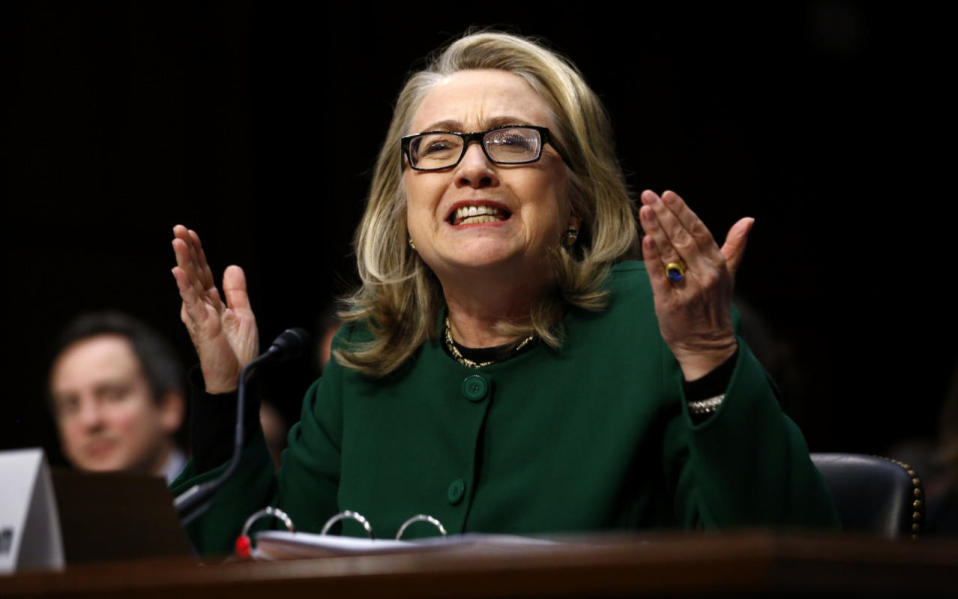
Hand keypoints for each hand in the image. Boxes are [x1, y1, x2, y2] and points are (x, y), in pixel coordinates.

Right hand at [171, 225, 258, 392]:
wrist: (238, 378)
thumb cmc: (237, 351)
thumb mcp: (242, 314)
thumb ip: (236, 291)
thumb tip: (231, 266)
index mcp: (210, 303)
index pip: (201, 272)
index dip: (197, 252)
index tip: (190, 233)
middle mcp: (200, 307)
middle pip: (193, 272)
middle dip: (187, 250)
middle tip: (179, 228)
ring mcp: (199, 315)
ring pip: (189, 283)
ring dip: (184, 261)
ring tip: (178, 241)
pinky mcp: (202, 326)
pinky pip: (192, 303)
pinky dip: (185, 286)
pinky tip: (178, 271)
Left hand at [638, 190, 752, 380]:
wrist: (708, 346)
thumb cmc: (714, 307)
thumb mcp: (728, 275)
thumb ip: (734, 246)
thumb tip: (749, 220)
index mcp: (717, 265)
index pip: (700, 231)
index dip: (683, 212)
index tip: (668, 194)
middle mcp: (705, 274)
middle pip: (683, 238)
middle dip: (665, 215)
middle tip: (649, 194)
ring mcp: (687, 288)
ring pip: (670, 253)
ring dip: (656, 229)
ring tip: (643, 209)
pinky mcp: (669, 303)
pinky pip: (659, 276)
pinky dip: (652, 257)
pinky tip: (645, 239)